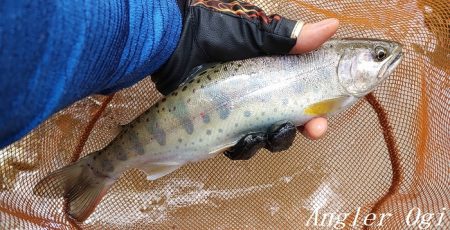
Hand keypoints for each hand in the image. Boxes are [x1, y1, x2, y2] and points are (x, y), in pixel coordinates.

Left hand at [153, 0, 338, 139]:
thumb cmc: (212, 33)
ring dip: (271, 142)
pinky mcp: (217, 126)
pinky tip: (243, 140)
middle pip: (284, 125)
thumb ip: (289, 38)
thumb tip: (332, 26)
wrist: (170, 43)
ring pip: (262, 140)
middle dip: (298, 133)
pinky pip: (236, 147)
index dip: (314, 114)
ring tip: (266, 133)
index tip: (322, 121)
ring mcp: (236, 114)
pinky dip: (243, 148)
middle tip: (309, 131)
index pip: (299, 99)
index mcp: (270, 76)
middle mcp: (257, 97)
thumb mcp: (254, 34)